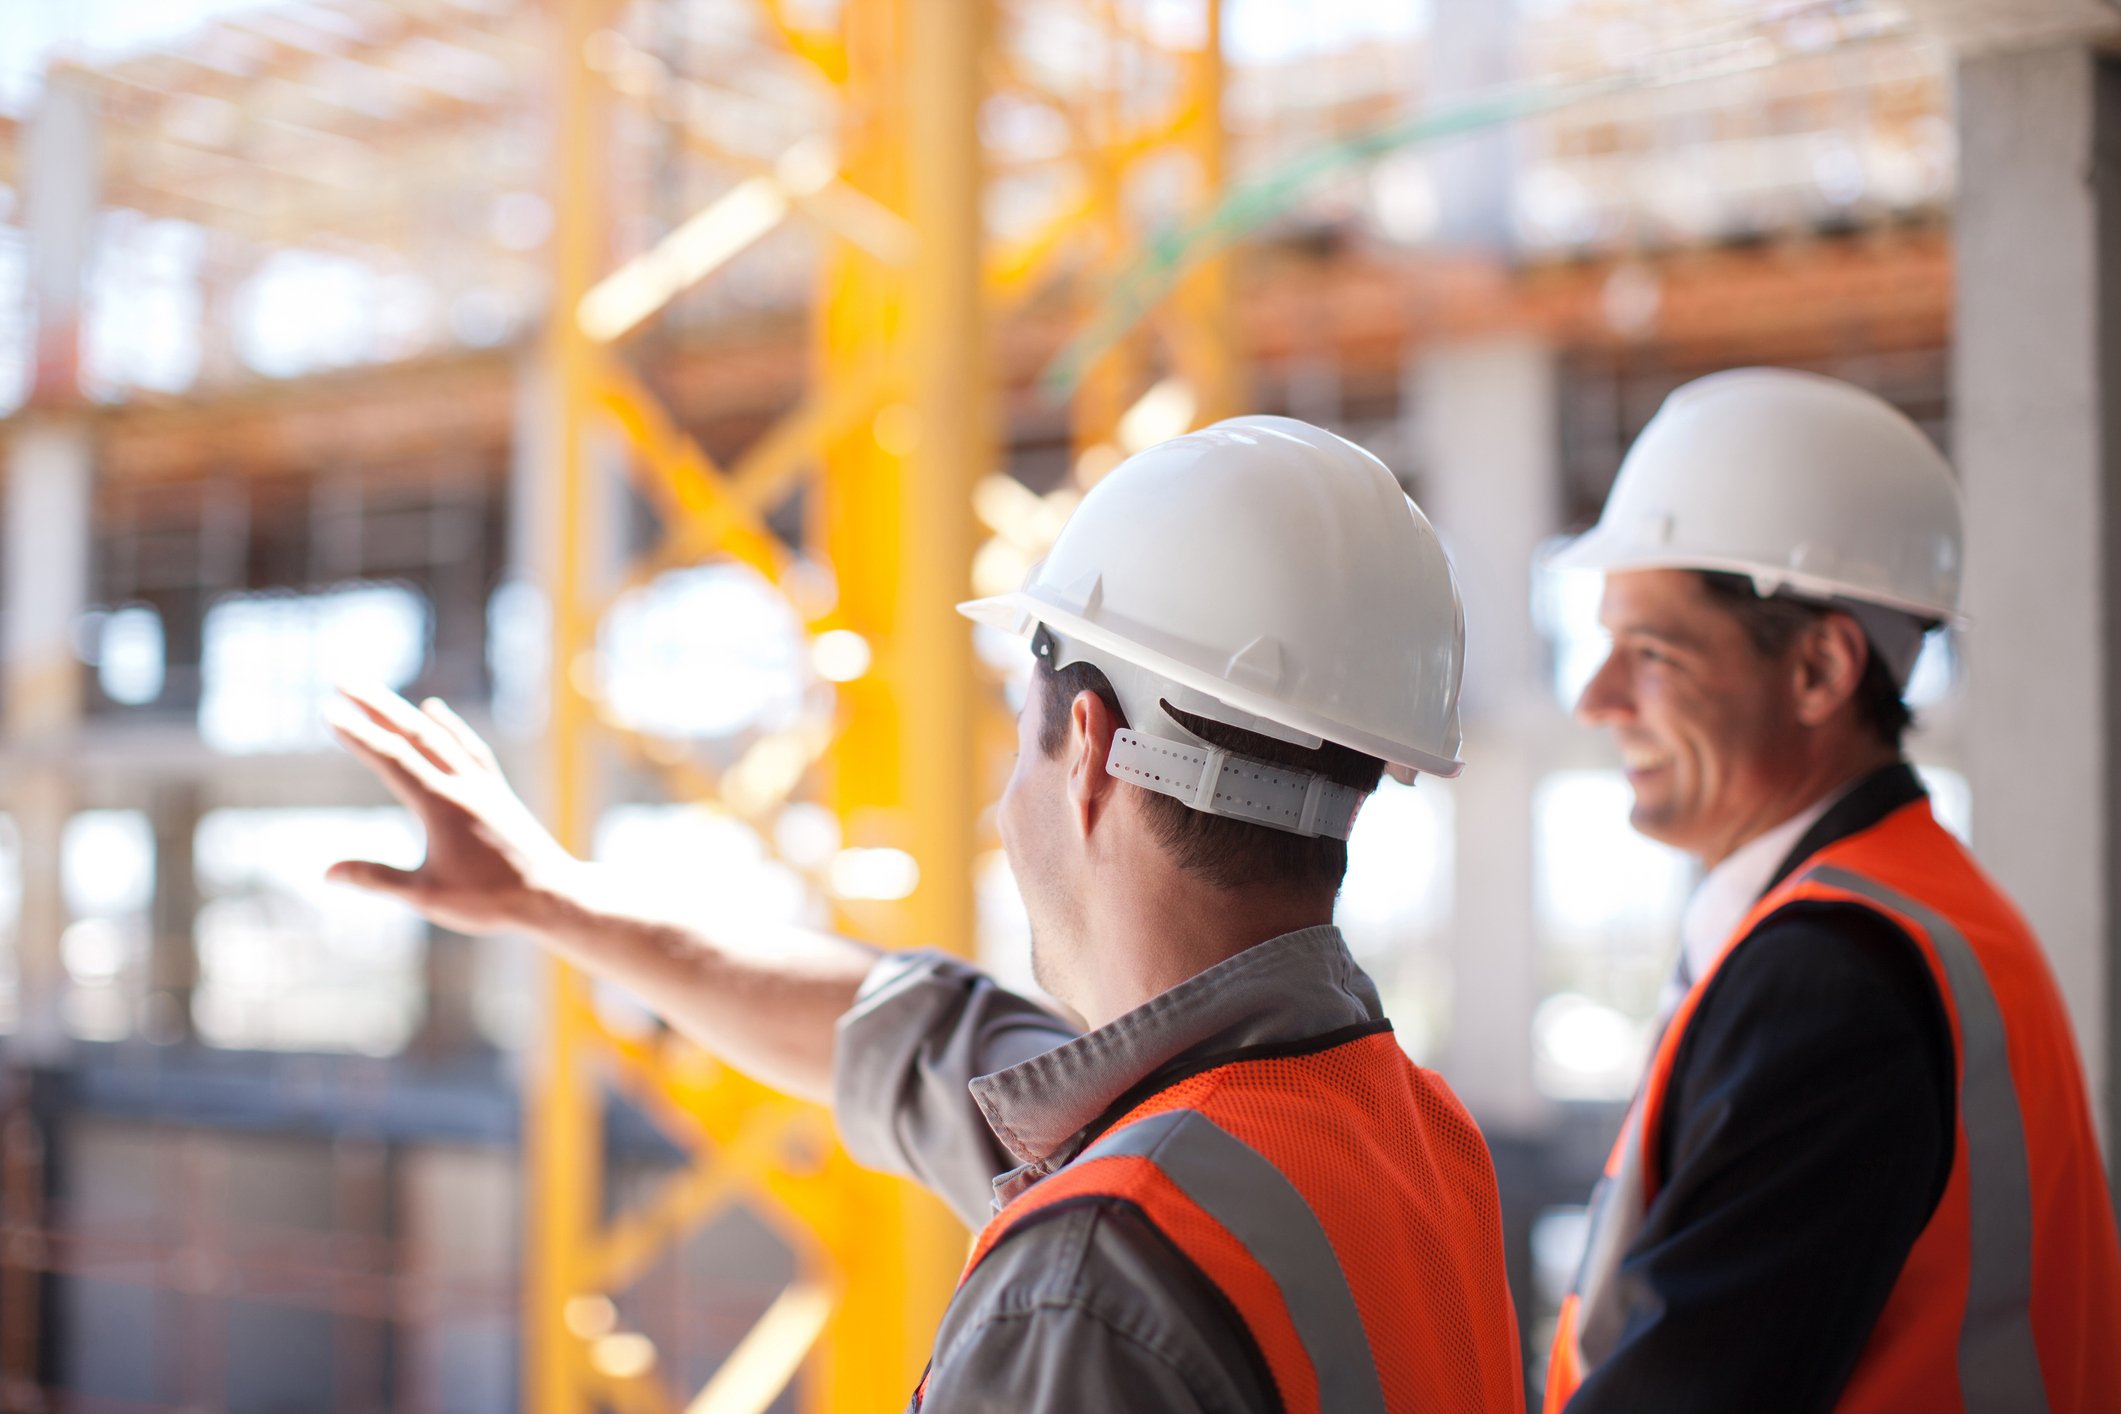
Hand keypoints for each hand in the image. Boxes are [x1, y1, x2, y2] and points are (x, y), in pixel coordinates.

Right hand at [324, 684, 578, 936]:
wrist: (552, 896)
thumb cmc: (490, 901)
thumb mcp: (427, 895)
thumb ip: (377, 879)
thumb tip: (327, 873)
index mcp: (441, 806)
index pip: (392, 760)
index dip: (359, 735)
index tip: (329, 711)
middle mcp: (463, 785)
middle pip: (413, 734)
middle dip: (375, 706)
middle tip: (343, 680)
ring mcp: (483, 784)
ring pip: (439, 736)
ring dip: (405, 712)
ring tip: (376, 693)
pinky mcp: (497, 790)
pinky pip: (468, 747)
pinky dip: (448, 726)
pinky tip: (435, 711)